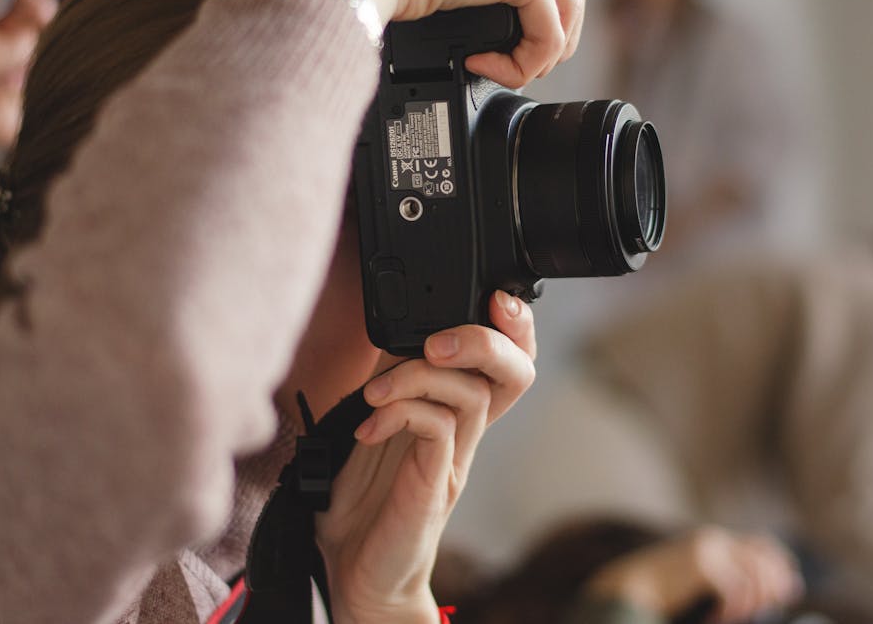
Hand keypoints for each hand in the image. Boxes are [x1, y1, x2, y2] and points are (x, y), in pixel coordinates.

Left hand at [317, 290, 535, 622]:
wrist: (355, 575)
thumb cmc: (364, 502)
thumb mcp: (373, 422)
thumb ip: (391, 379)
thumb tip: (388, 329)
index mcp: (456, 413)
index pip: (511, 360)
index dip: (517, 325)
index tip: (496, 297)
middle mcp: (466, 434)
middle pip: (516, 373)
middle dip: (485, 339)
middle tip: (438, 341)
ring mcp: (454, 461)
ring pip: (476, 395)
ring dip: (423, 375)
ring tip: (376, 392)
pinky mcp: (434, 487)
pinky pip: (440, 431)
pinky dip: (405, 412)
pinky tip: (371, 424)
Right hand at [585, 526, 803, 623]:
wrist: (627, 588)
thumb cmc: (661, 592)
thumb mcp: (697, 583)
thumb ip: (724, 581)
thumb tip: (765, 594)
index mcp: (713, 540)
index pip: (762, 544)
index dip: (780, 565)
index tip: (786, 590)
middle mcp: (714, 539)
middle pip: (764, 558)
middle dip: (776, 584)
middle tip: (775, 605)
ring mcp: (708, 549)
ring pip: (755, 575)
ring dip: (752, 603)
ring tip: (732, 620)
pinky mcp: (702, 564)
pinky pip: (735, 589)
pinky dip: (732, 611)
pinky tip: (716, 621)